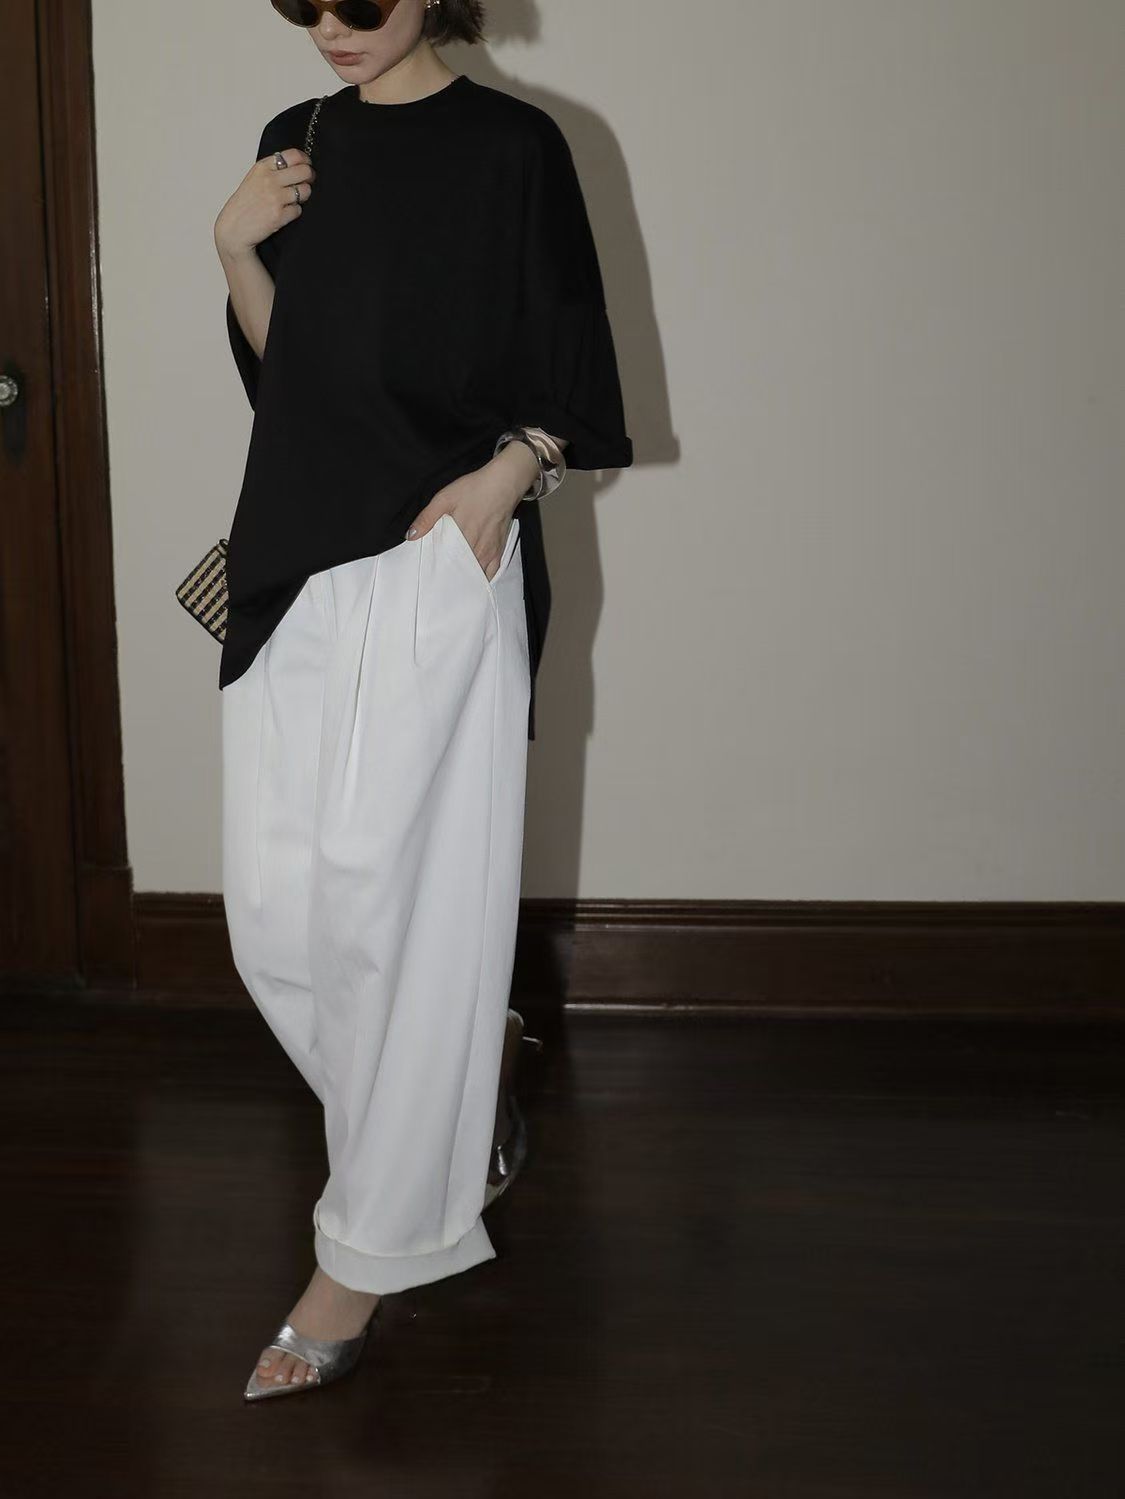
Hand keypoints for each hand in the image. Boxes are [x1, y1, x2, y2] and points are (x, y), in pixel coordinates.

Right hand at [214, 146, 315, 261]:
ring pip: (305, 191)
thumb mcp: (254, 179)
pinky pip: (298, 210)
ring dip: (303, 195)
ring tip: (294, 199)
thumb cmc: (243, 205)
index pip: (293, 155)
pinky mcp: (280, 215)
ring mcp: (275, 198)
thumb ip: (272, 170)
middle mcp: (270, 180)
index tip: (307, 164)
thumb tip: (295, 166)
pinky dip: (294, 212)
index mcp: (263, 168)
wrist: (234, 228)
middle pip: (304, 171)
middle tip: (308, 181)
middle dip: (309, 176)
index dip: (305, 160)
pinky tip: (284, 212)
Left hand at [404, 442, 540, 581]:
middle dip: (449, 579)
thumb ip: (427, 518)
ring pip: (475, 574)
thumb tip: (411, 536)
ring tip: (452, 586)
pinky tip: (473, 582)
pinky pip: (491, 573)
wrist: (503, 484)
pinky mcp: (499, 550)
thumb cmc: (474, 489)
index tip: (427, 579)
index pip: (445, 563)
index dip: (436, 573)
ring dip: (464, 580)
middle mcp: (476, 548)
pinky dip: (481, 579)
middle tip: (437, 585)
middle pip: (460, 572)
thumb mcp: (444, 498)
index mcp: (461, 537)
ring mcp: (489, 551)